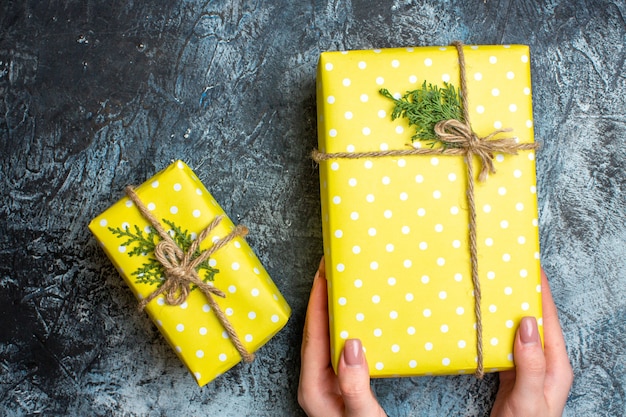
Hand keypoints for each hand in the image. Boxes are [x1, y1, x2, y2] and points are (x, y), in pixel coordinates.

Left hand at [298, 258, 386, 416]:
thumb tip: (350, 343)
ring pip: (326, 337)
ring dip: (333, 310)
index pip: (312, 335)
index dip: (316, 301)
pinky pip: (339, 347)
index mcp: (313, 388)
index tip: (323, 272)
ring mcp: (328, 383)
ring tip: (343, 282)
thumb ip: (355, 386)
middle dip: (322, 298)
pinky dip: (344, 326)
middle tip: (332, 267)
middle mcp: (316, 382)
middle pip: (315, 332)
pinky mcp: (341, 383)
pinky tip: (356, 315)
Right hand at [491, 269, 573, 416]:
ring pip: (517, 332)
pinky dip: (494, 332)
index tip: (531, 267)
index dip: (542, 292)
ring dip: (506, 313)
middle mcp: (543, 362)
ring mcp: (527, 368)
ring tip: (493, 291)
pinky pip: (504, 346)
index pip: (549, 320)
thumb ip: (531, 363)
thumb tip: (528, 322)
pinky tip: (483, 323)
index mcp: (556, 365)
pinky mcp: (511, 375)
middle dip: (523, 296)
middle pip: (534, 322)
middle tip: (506, 273)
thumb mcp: (530, 397)